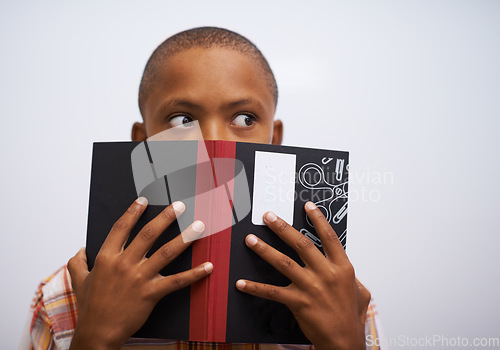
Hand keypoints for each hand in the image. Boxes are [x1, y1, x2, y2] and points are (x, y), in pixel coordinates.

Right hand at [67, 198, 212, 349]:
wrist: (97, 333)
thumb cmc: (90, 307)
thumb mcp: (79, 281)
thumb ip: (78, 263)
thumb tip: (81, 249)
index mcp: (106, 258)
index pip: (121, 228)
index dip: (133, 212)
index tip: (144, 200)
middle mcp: (124, 264)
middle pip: (148, 234)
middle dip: (166, 217)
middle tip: (180, 206)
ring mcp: (139, 278)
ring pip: (166, 252)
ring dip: (185, 238)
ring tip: (199, 226)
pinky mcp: (151, 293)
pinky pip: (176, 281)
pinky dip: (194, 274)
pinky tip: (208, 266)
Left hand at [235, 202, 369, 349]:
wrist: (344, 342)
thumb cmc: (350, 317)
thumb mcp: (361, 292)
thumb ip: (352, 276)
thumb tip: (343, 267)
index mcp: (342, 267)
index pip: (328, 237)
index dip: (318, 219)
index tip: (307, 206)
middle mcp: (326, 273)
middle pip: (301, 244)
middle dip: (282, 227)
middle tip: (268, 216)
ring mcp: (311, 287)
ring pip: (283, 262)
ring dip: (264, 249)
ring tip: (250, 239)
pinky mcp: (298, 302)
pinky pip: (272, 292)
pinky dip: (255, 287)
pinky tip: (242, 283)